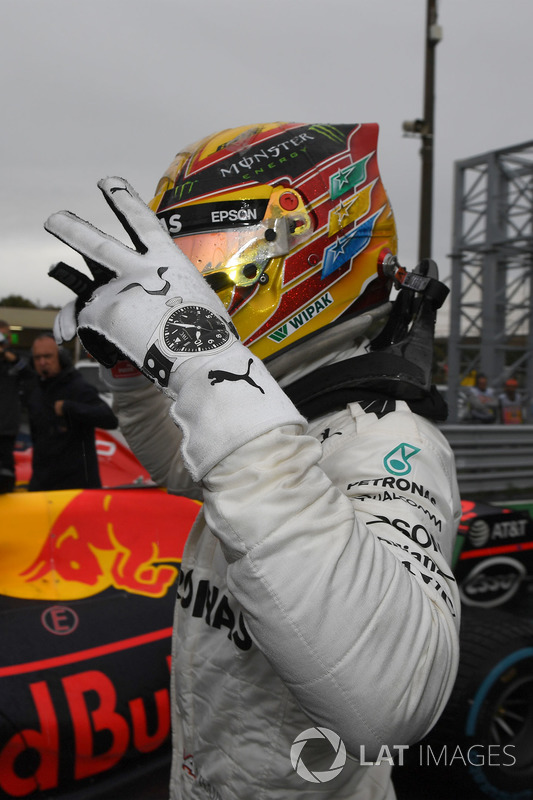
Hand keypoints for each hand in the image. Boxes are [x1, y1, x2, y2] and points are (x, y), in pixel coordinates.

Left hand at [45, 177, 303, 480]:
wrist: (199, 356)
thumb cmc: (210, 336)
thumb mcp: (200, 301)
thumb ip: (176, 294)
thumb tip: (170, 308)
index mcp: (169, 261)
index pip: (141, 222)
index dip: (123, 200)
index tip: (109, 183)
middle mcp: (140, 268)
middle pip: (97, 243)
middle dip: (73, 229)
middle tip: (56, 219)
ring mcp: (119, 289)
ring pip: (80, 278)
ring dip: (62, 274)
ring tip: (52, 272)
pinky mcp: (104, 313)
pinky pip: (83, 319)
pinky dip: (80, 329)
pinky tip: (75, 336)